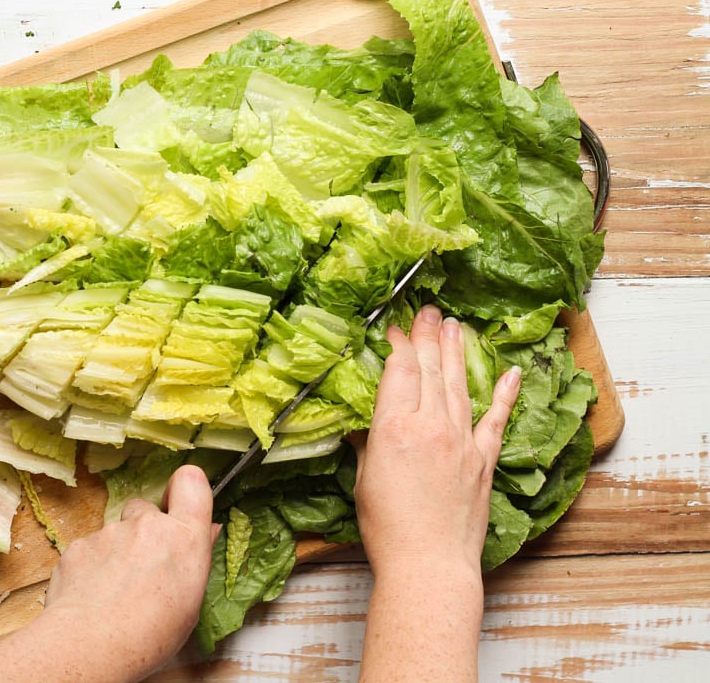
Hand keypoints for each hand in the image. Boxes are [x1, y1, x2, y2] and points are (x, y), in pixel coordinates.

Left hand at [0, 464, 216, 682]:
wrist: (92, 644)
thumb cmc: (149, 636)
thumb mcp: (190, 604)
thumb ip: (194, 560)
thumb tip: (203, 536)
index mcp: (183, 539)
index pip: (191, 482)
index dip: (184, 488)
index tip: (179, 502)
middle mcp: (147, 525)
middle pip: (146, 509)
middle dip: (144, 530)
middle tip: (143, 568)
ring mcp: (110, 532)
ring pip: (115, 533)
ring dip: (116, 553)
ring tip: (115, 592)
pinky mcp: (79, 544)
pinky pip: (89, 549)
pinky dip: (91, 566)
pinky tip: (93, 595)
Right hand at [351, 304, 520, 682]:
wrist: (429, 564)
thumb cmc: (388, 529)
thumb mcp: (365, 479)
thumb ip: (369, 444)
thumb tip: (367, 424)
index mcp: (394, 428)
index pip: (399, 372)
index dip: (399, 345)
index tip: (397, 328)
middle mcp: (430, 427)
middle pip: (429, 370)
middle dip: (428, 337)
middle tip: (429, 311)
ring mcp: (462, 441)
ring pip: (458, 385)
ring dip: (457, 353)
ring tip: (456, 326)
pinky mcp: (483, 461)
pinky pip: (495, 420)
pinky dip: (503, 395)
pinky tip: (510, 373)